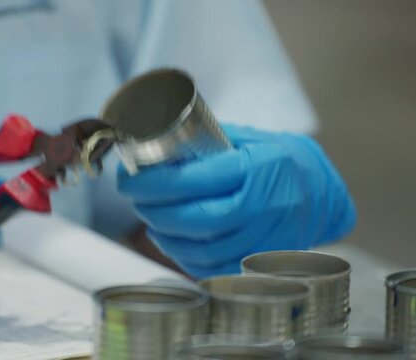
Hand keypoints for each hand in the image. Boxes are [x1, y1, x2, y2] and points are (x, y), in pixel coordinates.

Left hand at [118, 124, 355, 277]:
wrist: (321, 191)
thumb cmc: (276, 159)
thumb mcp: (247, 138)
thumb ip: (206, 143)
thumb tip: (152, 144)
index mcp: (259, 168)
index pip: (199, 181)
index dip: (156, 184)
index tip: (129, 180)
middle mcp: (266, 207)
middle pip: (197, 220)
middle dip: (155, 211)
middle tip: (135, 198)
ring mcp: (267, 239)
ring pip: (204, 249)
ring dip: (165, 236)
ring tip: (148, 219)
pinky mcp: (262, 261)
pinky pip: (216, 268)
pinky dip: (185, 258)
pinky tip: (169, 241)